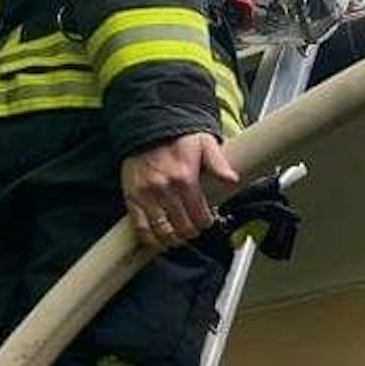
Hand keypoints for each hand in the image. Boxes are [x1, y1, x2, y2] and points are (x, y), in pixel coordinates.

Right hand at [122, 132, 240, 251]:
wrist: (147, 127)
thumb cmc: (178, 137)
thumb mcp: (204, 143)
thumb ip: (218, 163)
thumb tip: (232, 180)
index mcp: (185, 178)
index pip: (200, 216)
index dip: (206, 223)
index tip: (206, 220)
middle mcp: (165, 189)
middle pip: (183, 228)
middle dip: (192, 231)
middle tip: (194, 227)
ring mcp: (147, 195)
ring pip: (163, 232)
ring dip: (174, 238)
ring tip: (179, 234)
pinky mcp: (132, 197)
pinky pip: (141, 228)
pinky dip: (151, 238)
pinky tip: (159, 237)